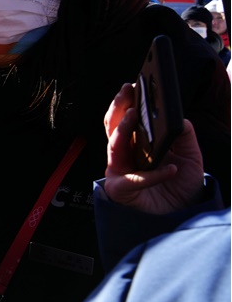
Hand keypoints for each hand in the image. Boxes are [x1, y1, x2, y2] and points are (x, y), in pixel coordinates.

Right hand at [102, 83, 203, 212]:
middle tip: (127, 90)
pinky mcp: (121, 189)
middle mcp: (124, 154)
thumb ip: (184, 136)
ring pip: (114, 145)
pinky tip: (171, 170)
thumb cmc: (179, 187)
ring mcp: (119, 171)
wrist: (181, 216)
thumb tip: (179, 118)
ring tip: (135, 115)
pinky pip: (134, 179)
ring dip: (123, 129)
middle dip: (119, 106)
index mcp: (136, 144)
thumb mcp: (190, 157)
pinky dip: (153, 175)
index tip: (134, 85)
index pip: (126, 118)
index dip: (127, 101)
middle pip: (113, 125)